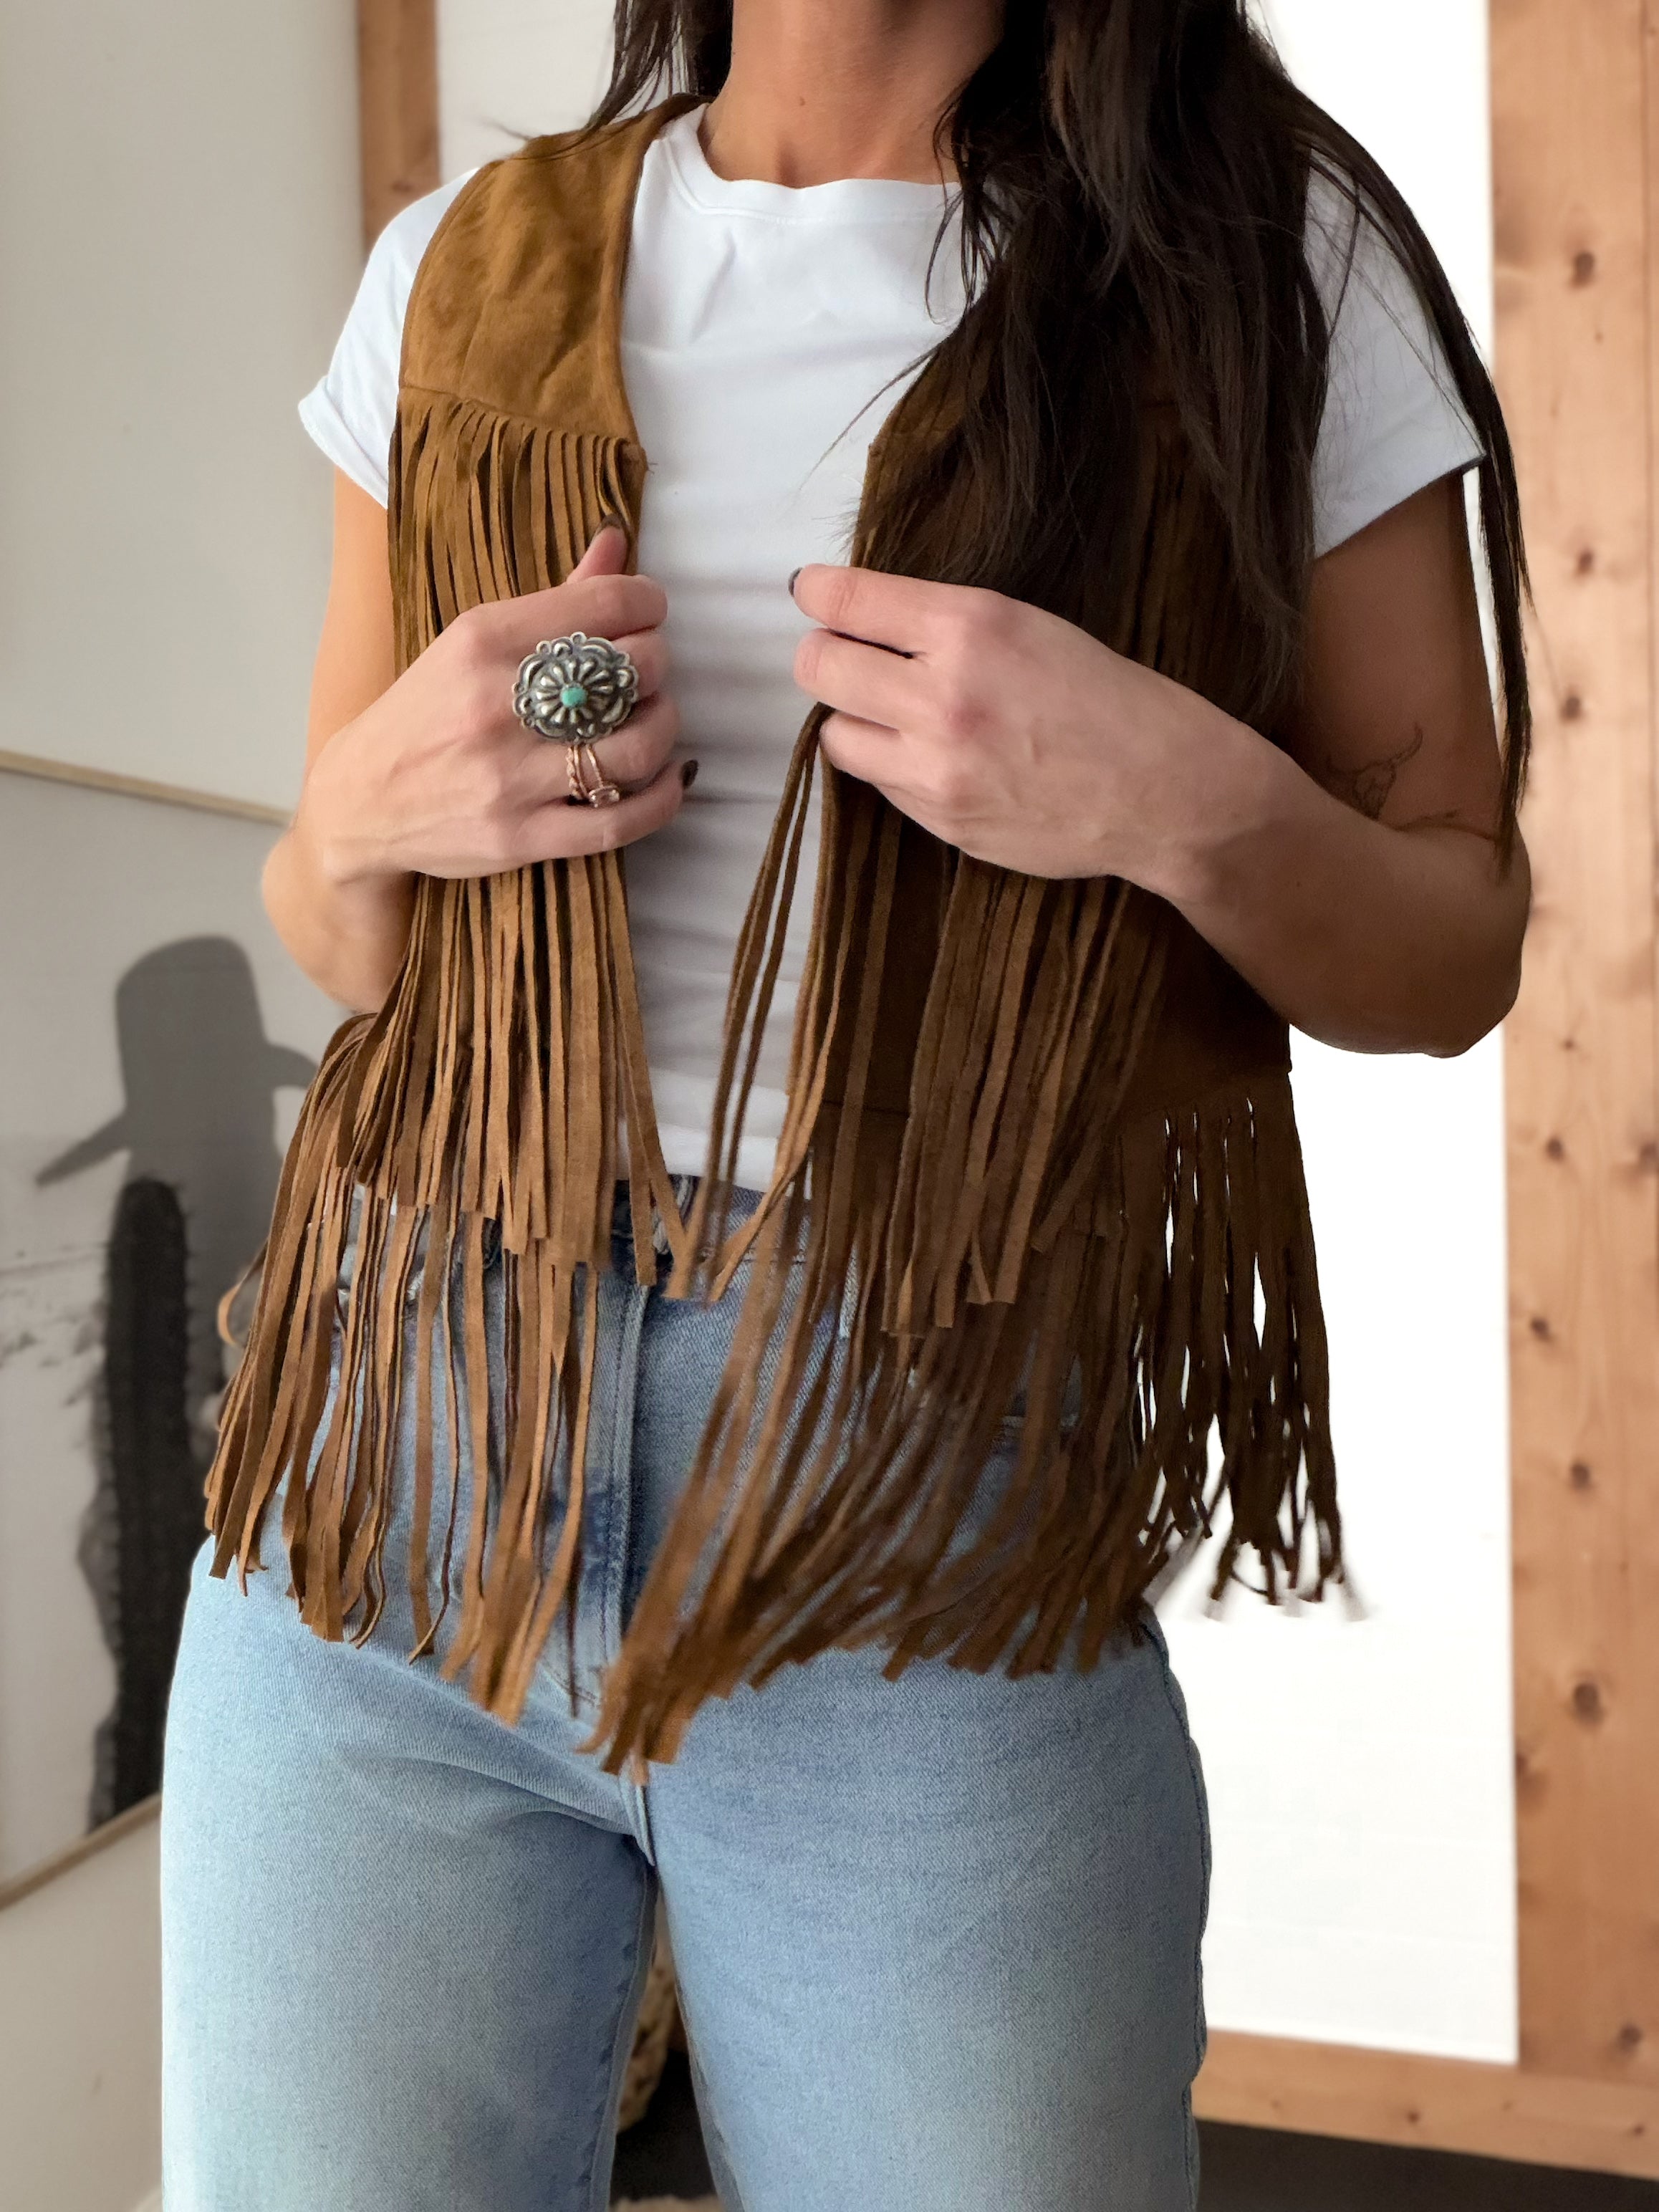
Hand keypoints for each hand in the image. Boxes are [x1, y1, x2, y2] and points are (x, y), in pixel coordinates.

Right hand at [298, 525, 688, 886]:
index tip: (648, 612)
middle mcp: (498, 705)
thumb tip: (618, 542)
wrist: (360, 801)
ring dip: (664, 726)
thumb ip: (556, 599)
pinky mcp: (522, 837)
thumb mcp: (471, 642)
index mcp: (484, 640)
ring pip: (637, 746)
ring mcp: (511, 777)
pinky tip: (669, 777)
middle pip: (632, 671)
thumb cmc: (425, 713)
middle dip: (657, 664)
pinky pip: (621, 821)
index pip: (605, 603)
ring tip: (652, 719)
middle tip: (646, 672)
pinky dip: (663, 797)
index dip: (648, 602)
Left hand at [791, 563, 1227, 886]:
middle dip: (824, 656)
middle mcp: (944, 695)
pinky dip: (893, 765)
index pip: (848, 600)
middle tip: (846, 656)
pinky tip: (939, 756)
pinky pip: (879, 783)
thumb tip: (853, 613)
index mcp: (972, 627)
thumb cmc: (1105, 697)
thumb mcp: (1027, 626)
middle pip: (819, 668)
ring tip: (896, 713)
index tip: (814, 594)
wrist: (1161, 789)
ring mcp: (938, 766)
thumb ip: (940, 621)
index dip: (819, 593)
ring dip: (855, 718)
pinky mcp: (941, 818)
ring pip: (836, 734)